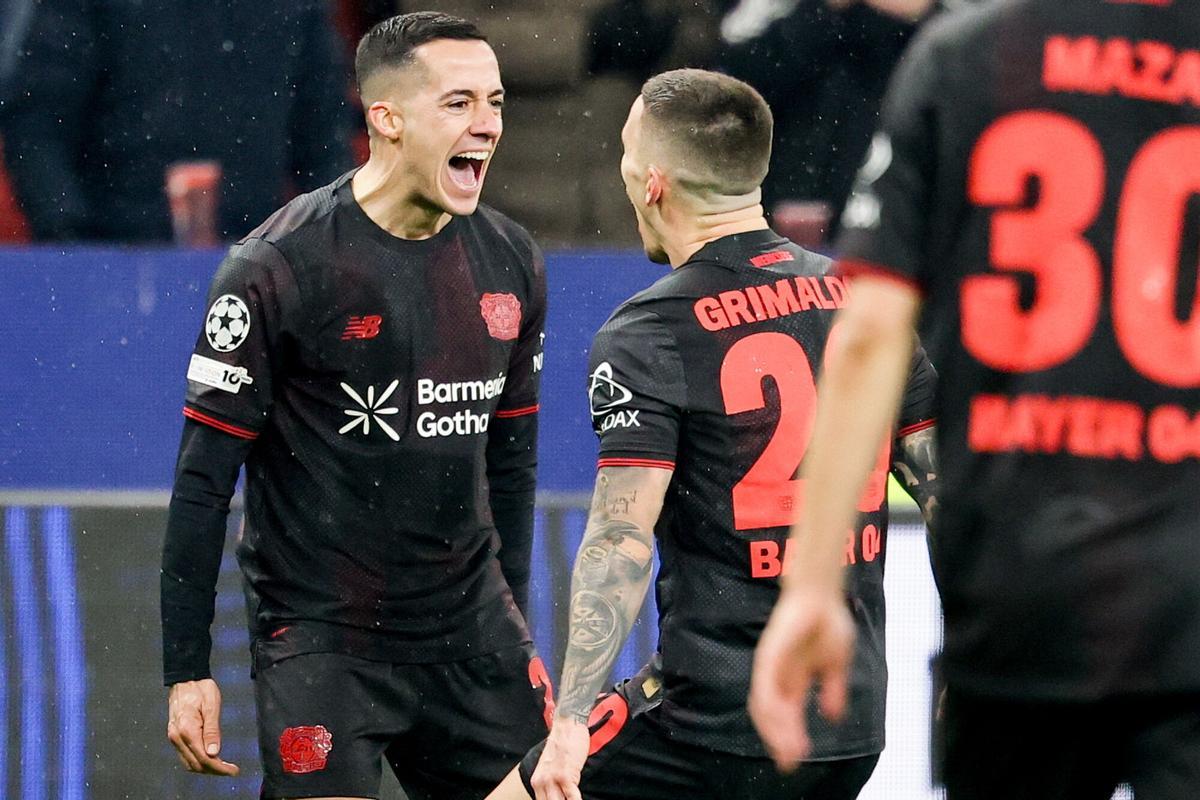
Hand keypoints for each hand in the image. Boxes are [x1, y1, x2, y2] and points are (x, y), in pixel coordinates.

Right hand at [166, 678, 239, 775]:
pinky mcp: (174, 735)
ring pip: (188, 762)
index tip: (233, 771)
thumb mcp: (211, 706)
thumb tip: (214, 753)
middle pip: (195, 764)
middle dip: (214, 771)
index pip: (203, 758)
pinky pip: (185, 755)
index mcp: (187, 730)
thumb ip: (212, 730)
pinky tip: (210, 759)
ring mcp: (173, 737)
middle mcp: (177, 737)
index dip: (219, 768)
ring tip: (223, 767)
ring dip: (205, 768)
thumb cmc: (201, 688)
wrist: (185, 678)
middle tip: (231, 770)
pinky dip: (197, 761)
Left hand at [530, 716, 589, 799]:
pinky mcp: (565, 776)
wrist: (568, 725)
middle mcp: (541, 782)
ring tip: (575, 799)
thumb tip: (560, 795)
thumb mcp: (551, 767)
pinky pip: (572, 798)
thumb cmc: (564, 744)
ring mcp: (552, 780)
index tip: (561, 799)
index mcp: (537, 781)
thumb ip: (552, 783)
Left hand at [749, 588, 855, 770]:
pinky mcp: (769, 655)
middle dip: (780, 740)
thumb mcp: (836, 662)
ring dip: (775, 729)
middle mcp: (779, 676)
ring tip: (787, 750)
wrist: (821, 595)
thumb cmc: (828, 623)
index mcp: (794, 680)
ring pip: (765, 706)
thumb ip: (833, 689)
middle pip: (773, 716)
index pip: (787, 715)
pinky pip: (765, 686)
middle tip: (788, 764)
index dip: (790, 738)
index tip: (795, 760)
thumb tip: (833, 717)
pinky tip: (780, 722)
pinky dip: (770, 707)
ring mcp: (772, 666)